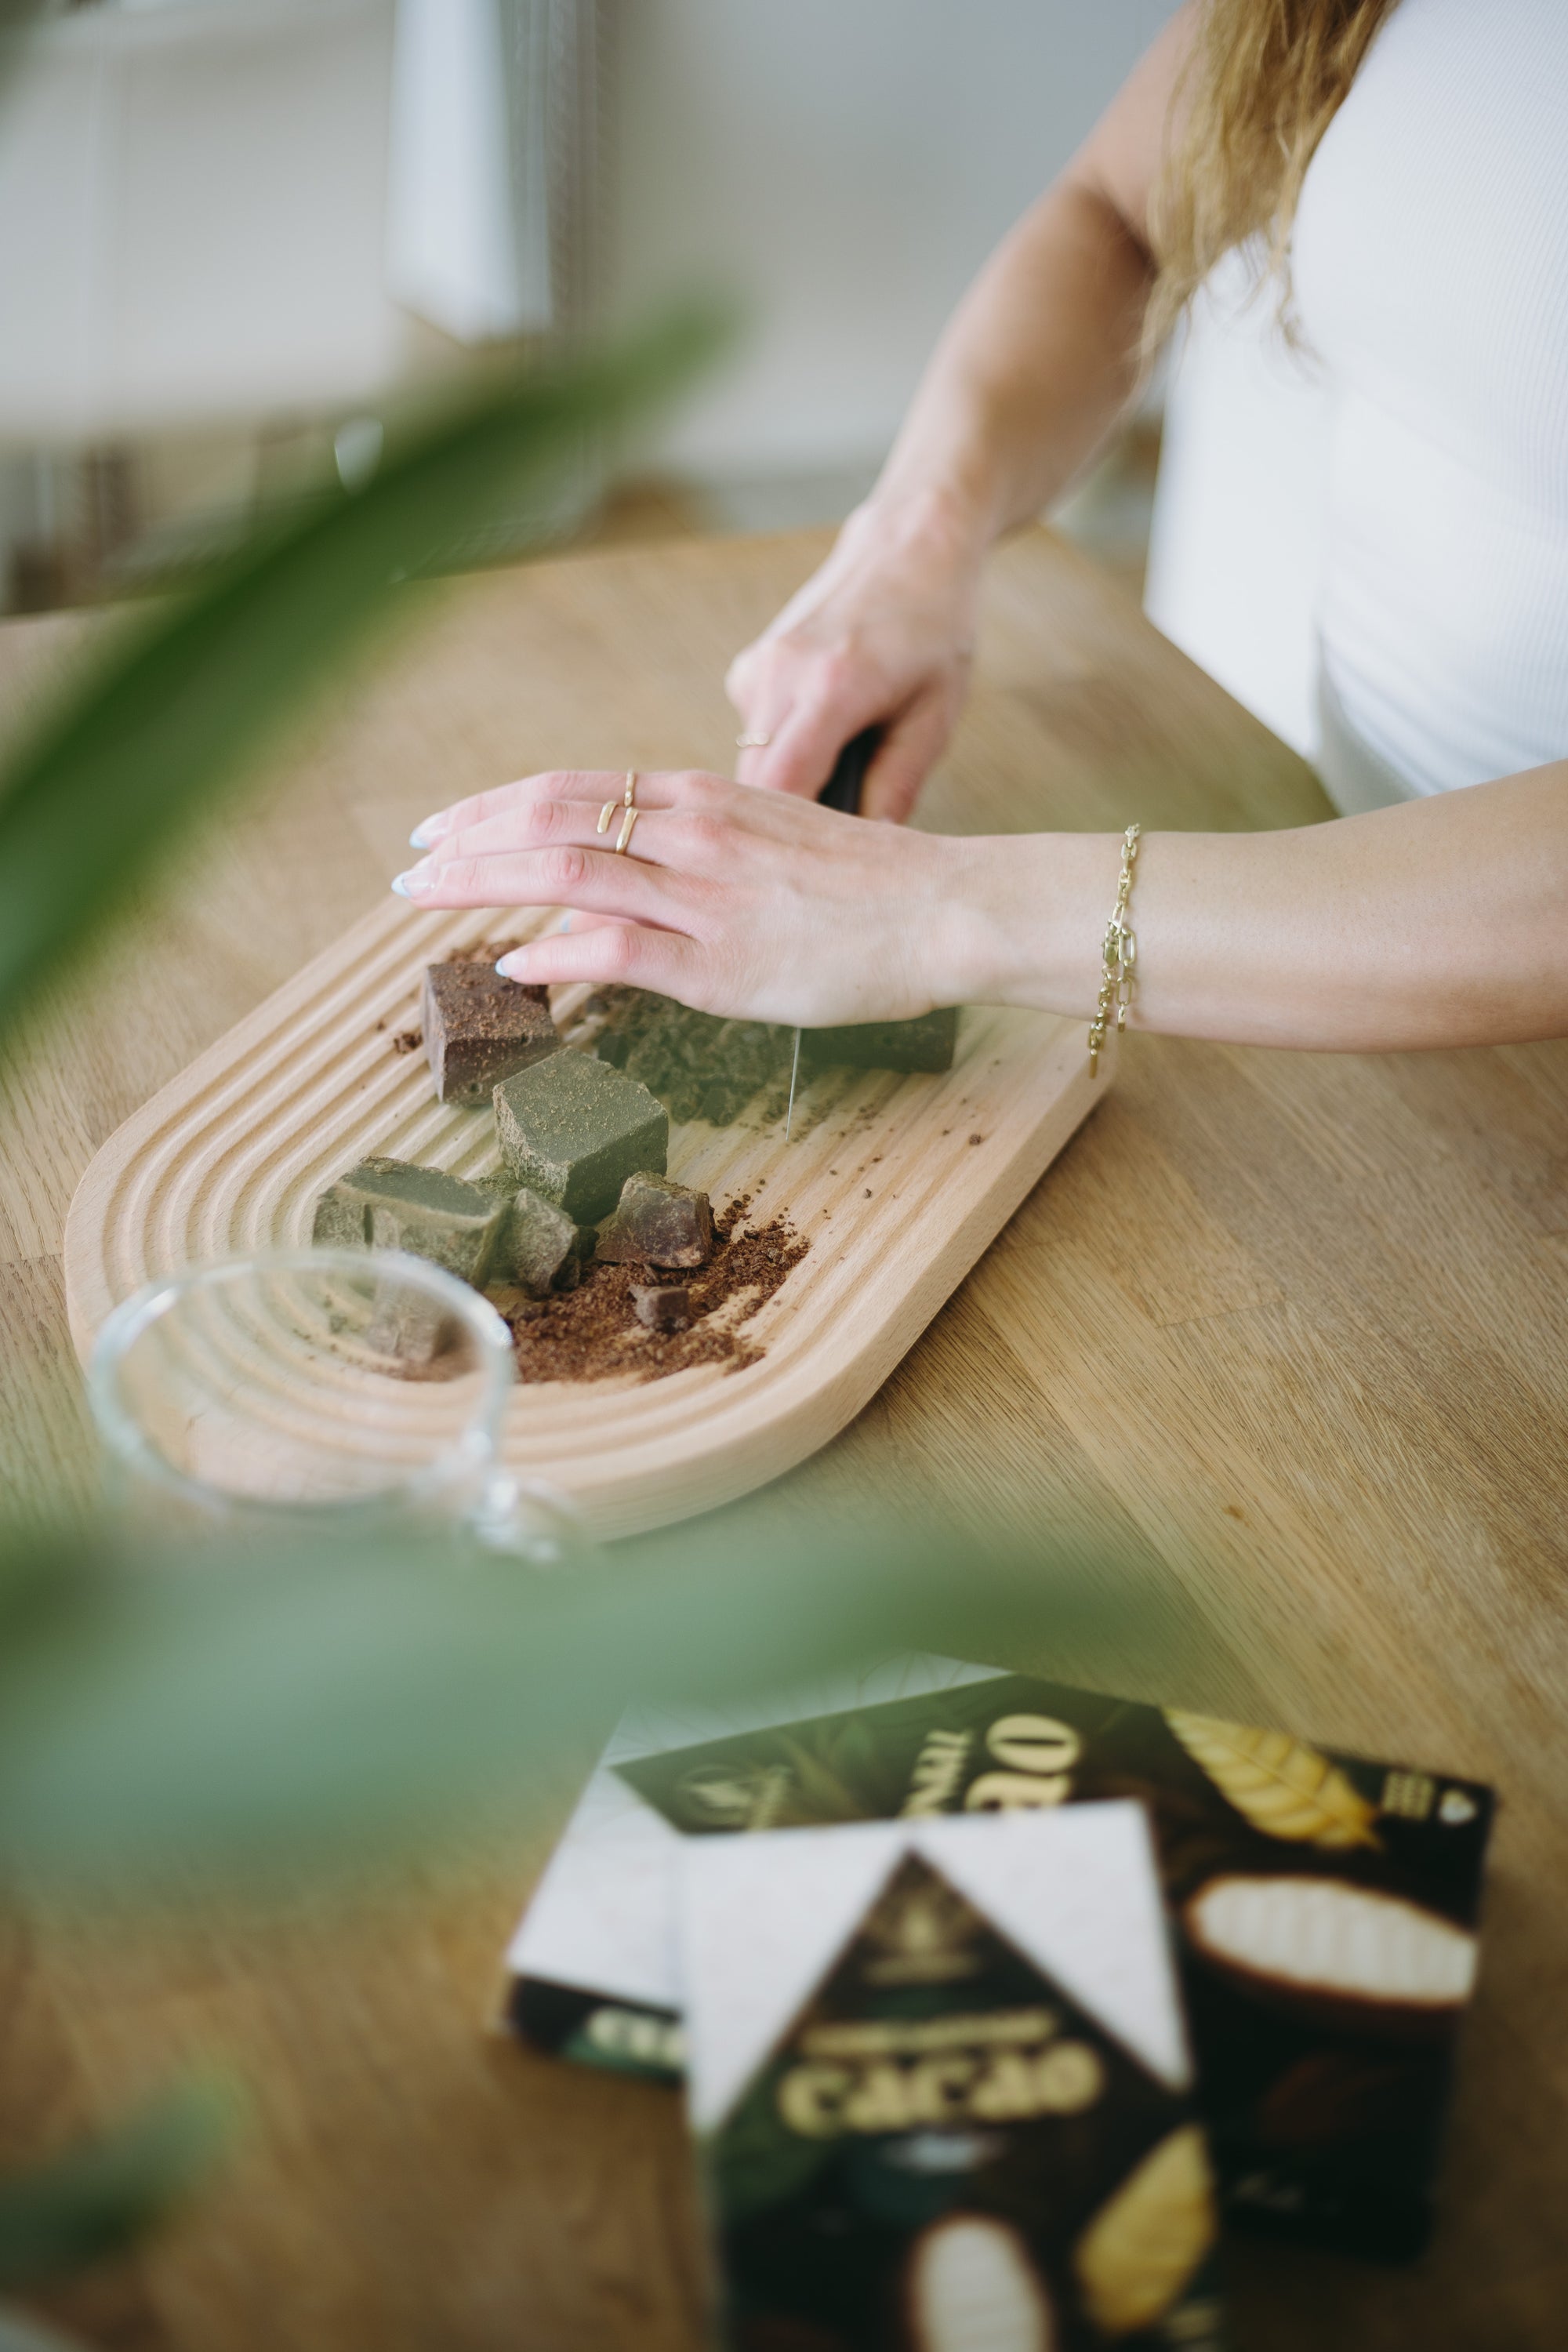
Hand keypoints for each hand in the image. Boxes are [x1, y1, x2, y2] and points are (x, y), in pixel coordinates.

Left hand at [395, 766, 1007, 1024]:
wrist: (943, 908)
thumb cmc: (866, 884)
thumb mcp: (771, 837)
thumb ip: (697, 846)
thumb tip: (631, 872)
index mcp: (701, 796)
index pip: (571, 786)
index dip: (493, 805)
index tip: (441, 826)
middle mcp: (690, 831)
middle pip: (549, 817)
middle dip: (465, 841)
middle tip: (407, 868)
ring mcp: (703, 894)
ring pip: (566, 869)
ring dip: (482, 885)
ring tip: (426, 904)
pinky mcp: (721, 961)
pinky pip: (616, 947)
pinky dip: (552, 951)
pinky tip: (512, 964)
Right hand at [726, 490, 984, 822]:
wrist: (908, 548)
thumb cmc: (934, 632)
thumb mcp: (934, 717)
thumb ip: (897, 787)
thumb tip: (868, 849)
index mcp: (832, 686)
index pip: (780, 790)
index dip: (783, 845)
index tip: (802, 878)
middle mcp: (781, 674)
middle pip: (752, 788)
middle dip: (781, 828)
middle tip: (827, 855)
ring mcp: (757, 668)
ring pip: (747, 767)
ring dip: (785, 790)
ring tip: (839, 787)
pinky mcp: (749, 668)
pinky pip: (754, 737)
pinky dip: (783, 753)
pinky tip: (825, 738)